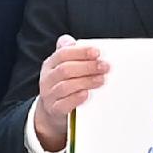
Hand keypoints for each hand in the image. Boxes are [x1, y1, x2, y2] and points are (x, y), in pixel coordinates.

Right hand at [28, 35, 110, 152]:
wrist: (51, 111)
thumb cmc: (63, 84)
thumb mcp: (62, 67)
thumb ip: (69, 53)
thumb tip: (73, 40)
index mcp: (50, 64)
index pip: (63, 54)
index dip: (80, 52)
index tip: (97, 52)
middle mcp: (47, 79)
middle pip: (65, 70)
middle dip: (87, 67)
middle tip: (105, 66)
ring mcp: (49, 95)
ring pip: (65, 86)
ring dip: (85, 82)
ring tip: (101, 80)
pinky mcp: (54, 110)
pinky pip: (63, 105)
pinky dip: (75, 99)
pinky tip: (86, 94)